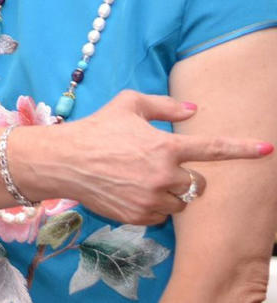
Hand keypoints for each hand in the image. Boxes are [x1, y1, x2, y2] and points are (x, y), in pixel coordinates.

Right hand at [42, 90, 271, 225]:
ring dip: (170, 192)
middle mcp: (164, 176)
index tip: (267, 149)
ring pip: (182, 202)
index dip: (242, 148)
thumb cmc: (97, 128)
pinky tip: (130, 190)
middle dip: (186, 176)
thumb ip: (164, 106)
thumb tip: (194, 111)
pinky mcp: (140, 217)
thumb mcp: (127, 104)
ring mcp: (153, 199)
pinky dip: (153, 205)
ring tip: (140, 177)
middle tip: (159, 165)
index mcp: (166, 146)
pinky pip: (162, 215)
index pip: (212, 148)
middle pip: (199, 184)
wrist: (64, 160)